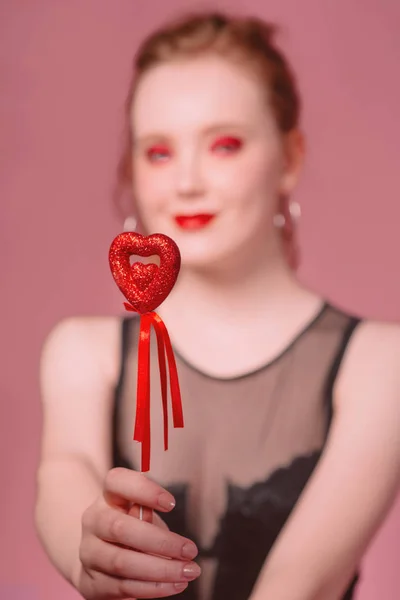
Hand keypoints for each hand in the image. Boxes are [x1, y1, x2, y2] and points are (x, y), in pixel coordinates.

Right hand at [75, 467, 199, 598]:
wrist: (98, 557)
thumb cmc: (131, 528)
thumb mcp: (141, 514)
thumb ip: (150, 518)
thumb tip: (169, 541)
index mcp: (108, 496)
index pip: (117, 481)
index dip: (144, 490)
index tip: (172, 504)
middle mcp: (93, 521)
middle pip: (120, 528)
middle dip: (161, 542)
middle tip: (190, 551)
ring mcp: (88, 552)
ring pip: (122, 563)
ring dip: (161, 570)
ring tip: (188, 572)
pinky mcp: (90, 581)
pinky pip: (123, 587)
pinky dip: (152, 588)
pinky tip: (174, 585)